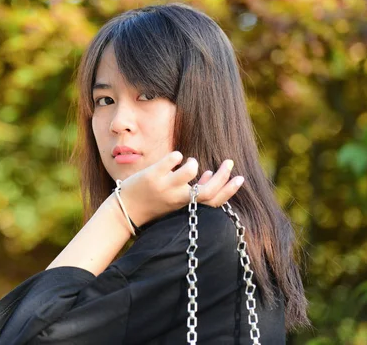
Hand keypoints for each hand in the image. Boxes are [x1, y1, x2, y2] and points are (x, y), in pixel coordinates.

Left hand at [117, 151, 244, 225]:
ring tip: (190, 162)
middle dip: (223, 176)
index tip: (240, 178)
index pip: (213, 202)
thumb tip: (211, 174)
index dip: (229, 191)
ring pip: (188, 174)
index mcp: (185, 206)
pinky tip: (177, 156)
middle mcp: (177, 199)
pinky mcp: (152, 177)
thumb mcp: (176, 200)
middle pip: (207, 192)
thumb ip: (194, 189)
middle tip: (229, 162)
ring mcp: (164, 188)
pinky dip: (176, 157)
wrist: (126, 210)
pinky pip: (169, 163)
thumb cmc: (154, 202)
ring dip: (193, 165)